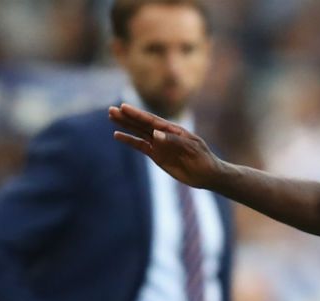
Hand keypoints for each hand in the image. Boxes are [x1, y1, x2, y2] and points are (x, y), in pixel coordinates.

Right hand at [110, 104, 224, 188]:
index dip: (138, 114)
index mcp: (173, 130)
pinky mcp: (157, 155)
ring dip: (125, 125)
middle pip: (142, 124)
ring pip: (139, 132)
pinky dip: (129, 140)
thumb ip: (173, 141)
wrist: (207, 174)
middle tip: (111, 110)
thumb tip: (155, 133)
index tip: (124, 107)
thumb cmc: (203, 158)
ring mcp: (159, 144)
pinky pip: (140, 146)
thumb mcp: (191, 148)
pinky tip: (118, 135)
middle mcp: (164, 134)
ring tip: (111, 117)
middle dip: (127, 117)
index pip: (152, 120)